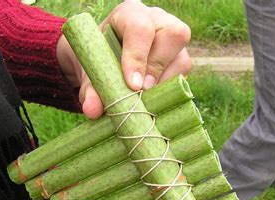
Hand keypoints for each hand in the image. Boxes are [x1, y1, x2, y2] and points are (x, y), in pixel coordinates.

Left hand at [57, 0, 191, 118]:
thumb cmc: (98, 59)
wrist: (104, 60)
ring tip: (146, 99)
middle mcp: (157, 21)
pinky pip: (183, 78)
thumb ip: (90, 89)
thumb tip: (93, 110)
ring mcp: (173, 41)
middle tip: (142, 91)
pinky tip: (153, 100)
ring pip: (182, 59)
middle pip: (173, 35)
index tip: (132, 85)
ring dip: (165, 84)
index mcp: (130, 14)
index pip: (140, 28)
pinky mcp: (180, 60)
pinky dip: (169, 92)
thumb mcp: (90, 70)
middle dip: (157, 68)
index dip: (138, 57)